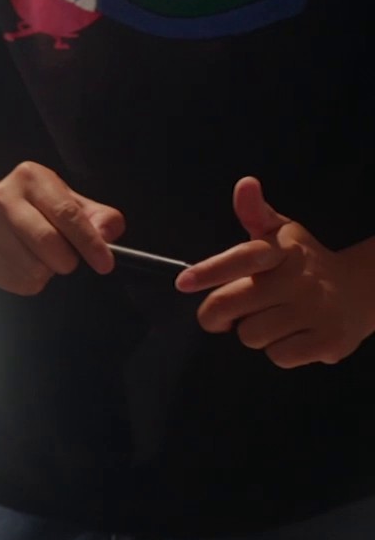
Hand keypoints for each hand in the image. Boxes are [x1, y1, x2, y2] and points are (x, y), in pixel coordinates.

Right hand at [0, 162, 124, 294]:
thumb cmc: (33, 209)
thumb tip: (106, 235)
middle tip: (68, 259)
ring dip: (47, 272)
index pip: (66, 213)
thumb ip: (98, 216)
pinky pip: (17, 283)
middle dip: (67, 259)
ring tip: (41, 258)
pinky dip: (30, 282)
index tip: (104, 262)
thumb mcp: (70, 201)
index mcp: (30, 178)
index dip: (89, 242)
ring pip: (33, 268)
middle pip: (47, 242)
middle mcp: (1, 198)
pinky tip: (23, 265)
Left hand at [178, 177, 374, 367]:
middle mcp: (298, 280)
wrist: (363, 290)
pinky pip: (278, 356)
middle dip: (217, 314)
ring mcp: (316, 312)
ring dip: (253, 333)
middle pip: (229, 306)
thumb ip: (255, 213)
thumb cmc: (306, 263)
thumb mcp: (282, 234)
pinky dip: (279, 351)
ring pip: (250, 335)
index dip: (210, 270)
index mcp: (282, 251)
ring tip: (273, 319)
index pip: (243, 257)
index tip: (183, 282)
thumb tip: (245, 184)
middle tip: (227, 314)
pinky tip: (294, 335)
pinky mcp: (328, 341)